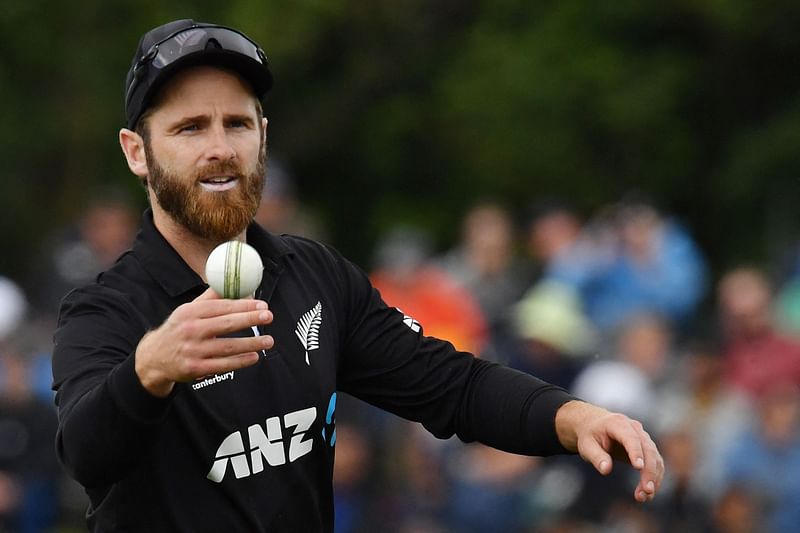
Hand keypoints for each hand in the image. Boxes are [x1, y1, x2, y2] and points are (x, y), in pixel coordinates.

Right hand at [135, 288, 273, 396]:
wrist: (153, 358)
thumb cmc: (178, 330)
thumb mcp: (188, 310)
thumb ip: (210, 298)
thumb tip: (233, 283)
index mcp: (191, 313)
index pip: (221, 307)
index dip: (243, 305)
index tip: (261, 304)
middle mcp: (191, 331)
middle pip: (226, 324)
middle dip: (250, 319)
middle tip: (268, 316)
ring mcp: (193, 351)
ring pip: (227, 347)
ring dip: (251, 343)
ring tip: (268, 340)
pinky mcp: (196, 369)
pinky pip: (223, 365)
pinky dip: (240, 361)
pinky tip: (254, 356)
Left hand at [555, 400, 663, 501]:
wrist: (595, 425)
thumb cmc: (589, 435)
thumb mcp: (586, 445)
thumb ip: (596, 456)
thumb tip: (606, 470)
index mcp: (617, 423)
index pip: (630, 438)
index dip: (636, 452)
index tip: (639, 468)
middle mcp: (634, 428)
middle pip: (648, 449)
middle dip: (649, 471)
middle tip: (647, 491)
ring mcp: (643, 437)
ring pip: (655, 458)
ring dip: (653, 478)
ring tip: (643, 497)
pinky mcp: (647, 448)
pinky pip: (655, 463)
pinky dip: (654, 478)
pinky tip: (647, 493)